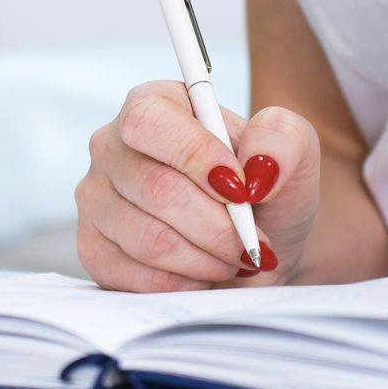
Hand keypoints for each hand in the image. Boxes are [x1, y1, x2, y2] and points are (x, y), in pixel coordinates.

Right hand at [75, 81, 321, 291]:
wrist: (256, 245)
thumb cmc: (266, 192)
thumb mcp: (294, 153)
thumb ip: (282, 139)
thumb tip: (255, 166)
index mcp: (153, 104)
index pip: (149, 123)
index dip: (196, 158)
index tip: (243, 191)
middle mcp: (111, 146)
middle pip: (154, 187)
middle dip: (217, 226)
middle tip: (251, 243)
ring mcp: (95, 199)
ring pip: (147, 238)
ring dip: (206, 258)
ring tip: (233, 257)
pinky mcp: (93, 248)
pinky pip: (135, 276)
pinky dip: (184, 283)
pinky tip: (203, 273)